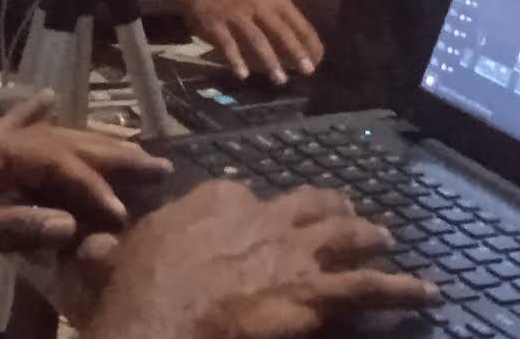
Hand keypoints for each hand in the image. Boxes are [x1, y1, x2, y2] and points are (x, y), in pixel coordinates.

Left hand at [0, 97, 171, 287]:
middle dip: (112, 153)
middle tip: (158, 162)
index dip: (94, 187)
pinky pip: (15, 134)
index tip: (122, 212)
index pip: (59, 164)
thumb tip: (72, 224)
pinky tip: (49, 99)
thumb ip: (17, 226)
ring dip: (90, 142)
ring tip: (130, 142)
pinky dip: (34, 116)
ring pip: (50, 140)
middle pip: (64, 142)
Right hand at [82, 182, 437, 338]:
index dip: (255, 212)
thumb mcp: (109, 258)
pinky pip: (372, 288)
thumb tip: (88, 247)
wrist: (159, 328)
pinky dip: (405, 289)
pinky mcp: (316, 294)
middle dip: (329, 210)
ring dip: (370, 238)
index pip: (245, 194)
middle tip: (343, 218)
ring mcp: (294, 252)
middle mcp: (263, 214)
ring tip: (386, 240)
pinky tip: (431, 292)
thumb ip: (108, 247)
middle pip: (308, 205)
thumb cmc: (132, 296)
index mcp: (215, 198)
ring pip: (347, 237)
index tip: (255, 223)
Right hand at [165, 0, 324, 84]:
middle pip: (281, 31)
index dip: (309, 41)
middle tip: (308, 71)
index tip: (319, 59)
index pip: (297, 21)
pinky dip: (236, 60)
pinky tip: (243, 75)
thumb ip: (277, 16)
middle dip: (296, 52)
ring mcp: (235, 14)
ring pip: (257, 40)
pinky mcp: (215, 23)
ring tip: (280, 80)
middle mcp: (257, 5)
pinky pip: (228, 45)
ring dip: (270, 61)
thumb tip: (299, 44)